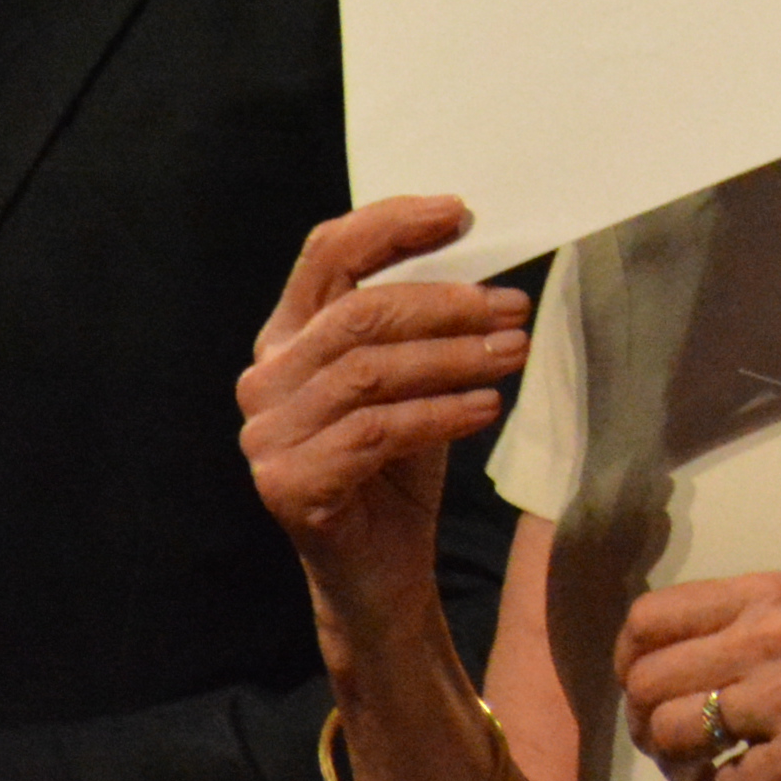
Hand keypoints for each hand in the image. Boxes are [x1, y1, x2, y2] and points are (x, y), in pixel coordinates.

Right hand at [237, 196, 526, 612]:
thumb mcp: (416, 376)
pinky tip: (487, 408)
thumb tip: (482, 255)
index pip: (326, 255)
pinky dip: (441, 414)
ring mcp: (268, 435)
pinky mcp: (288, 485)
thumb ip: (422, 321)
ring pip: (371, 371)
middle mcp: (265, 380)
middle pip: (358, 313)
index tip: (461, 213)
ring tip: (514, 353)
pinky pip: (376, 432)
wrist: (383, 568)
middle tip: (515, 307)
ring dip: (455, 357)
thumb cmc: (402, 460)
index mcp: (288, 337)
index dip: (391, 226)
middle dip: (447, 303)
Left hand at [609, 571, 780, 780]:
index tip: (653, 698)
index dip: (630, 668)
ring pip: (671, 736)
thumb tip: (650, 672)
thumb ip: (740, 632)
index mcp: (773, 593)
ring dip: (687, 768)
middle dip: (650, 729)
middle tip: (687, 750)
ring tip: (723, 770)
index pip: (648, 620)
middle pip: (646, 685)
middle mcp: (777, 633)